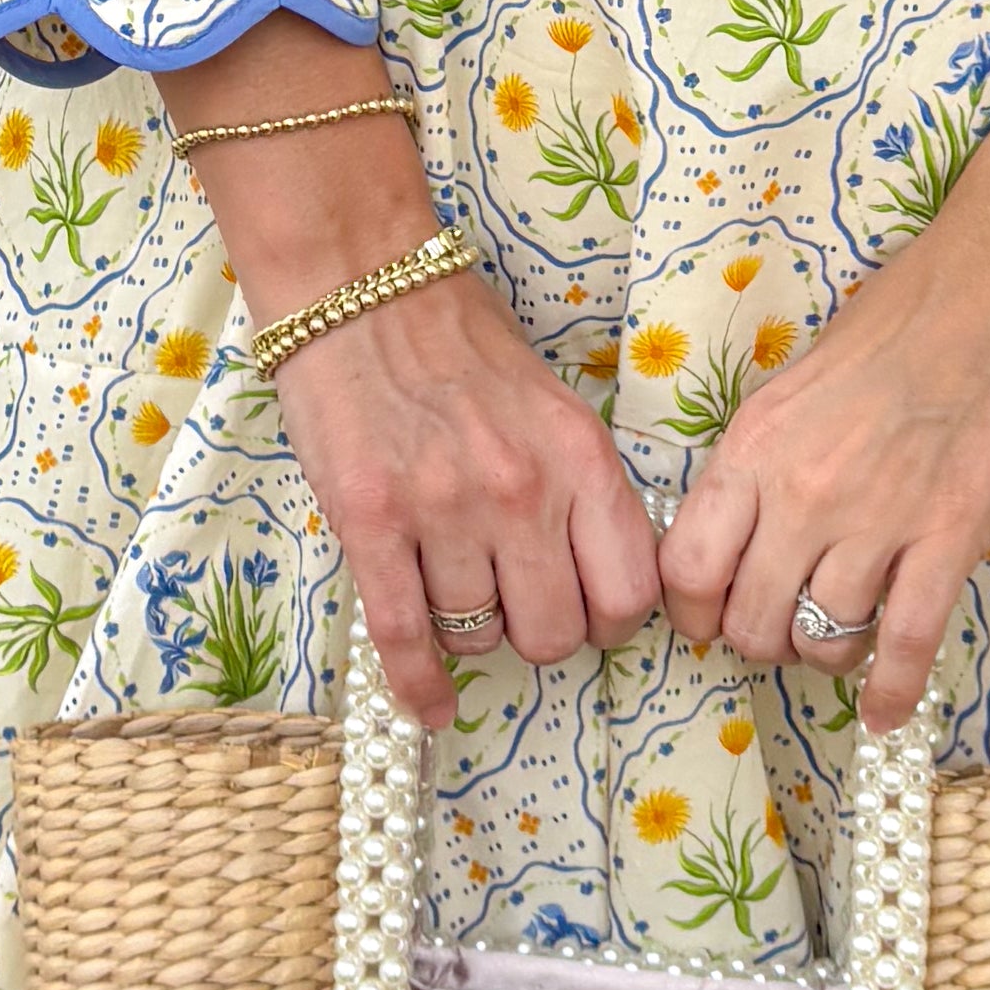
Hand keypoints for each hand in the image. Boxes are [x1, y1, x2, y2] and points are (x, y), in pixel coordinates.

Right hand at [266, 259, 661, 729]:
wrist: (360, 286)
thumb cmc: (460, 341)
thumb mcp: (553, 403)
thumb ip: (578, 486)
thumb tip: (596, 574)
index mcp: (580, 457)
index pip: (629, 593)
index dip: (609, 619)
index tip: (585, 608)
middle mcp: (521, 489)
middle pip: (554, 633)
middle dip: (538, 634)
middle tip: (516, 605)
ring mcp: (443, 509)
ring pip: (478, 636)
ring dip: (471, 630)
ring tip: (456, 590)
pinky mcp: (371, 522)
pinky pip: (404, 636)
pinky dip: (419, 684)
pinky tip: (429, 703)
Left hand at [653, 218, 989, 735]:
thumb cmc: (908, 313)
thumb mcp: (801, 377)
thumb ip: (768, 454)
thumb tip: (749, 523)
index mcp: (755, 443)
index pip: (686, 566)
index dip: (694, 610)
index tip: (713, 615)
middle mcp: (804, 490)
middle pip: (749, 620)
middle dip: (760, 640)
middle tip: (784, 629)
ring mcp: (880, 519)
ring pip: (821, 641)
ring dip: (826, 657)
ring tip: (842, 643)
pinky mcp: (952, 537)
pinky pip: (909, 644)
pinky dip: (894, 692)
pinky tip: (887, 712)